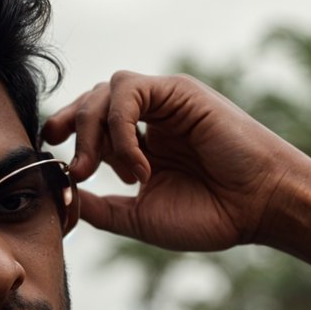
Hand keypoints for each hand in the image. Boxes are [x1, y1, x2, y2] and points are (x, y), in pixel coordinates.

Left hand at [42, 71, 295, 251]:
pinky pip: (129, 90)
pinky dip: (121, 127)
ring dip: (95, 131)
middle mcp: (149, 119)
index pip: (89, 125)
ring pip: (105, 90)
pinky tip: (139, 164)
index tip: (53, 159)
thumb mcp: (139, 219)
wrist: (257, 207)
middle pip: (90, 101)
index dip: (65, 135)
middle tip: (80, 171)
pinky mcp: (177, 91)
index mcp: (139, 146)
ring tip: (110, 172)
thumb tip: (61, 196)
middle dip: (71, 129)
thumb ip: (100, 207)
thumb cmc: (210, 216)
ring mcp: (163, 103)